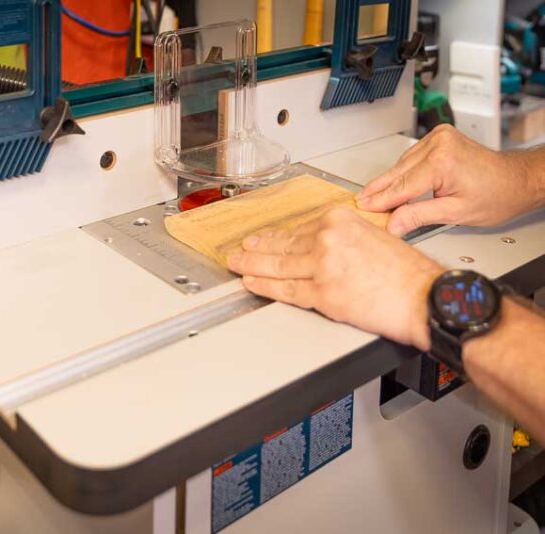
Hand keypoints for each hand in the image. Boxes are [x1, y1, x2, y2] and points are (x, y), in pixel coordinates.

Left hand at [227, 208, 443, 349]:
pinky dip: (265, 286)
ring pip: (278, 266)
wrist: (424, 297)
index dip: (275, 236)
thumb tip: (315, 244)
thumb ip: (340, 237)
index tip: (262, 238)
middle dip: (256, 249)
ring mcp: (322, 266)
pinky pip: (285, 289)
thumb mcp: (371, 235)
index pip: (298, 228)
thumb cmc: (406, 272)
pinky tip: (251, 282)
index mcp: (339, 220)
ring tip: (236, 264)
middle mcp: (327, 238)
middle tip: (239, 250)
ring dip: (251, 265)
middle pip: (283, 245)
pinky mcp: (322, 293)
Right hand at [357, 125, 542, 236]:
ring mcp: (439, 138)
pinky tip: (395, 183)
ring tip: (375, 197)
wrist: (517, 179)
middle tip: (361, 202)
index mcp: (442, 162)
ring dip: (390, 180)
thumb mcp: (456, 213)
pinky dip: (403, 171)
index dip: (381, 200)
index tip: (364, 207)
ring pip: (402, 164)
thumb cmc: (498, 194)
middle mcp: (439, 144)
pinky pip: (411, 156)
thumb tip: (394, 223)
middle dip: (380, 189)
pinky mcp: (439, 137)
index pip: (402, 186)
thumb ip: (420, 216)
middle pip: (398, 172)